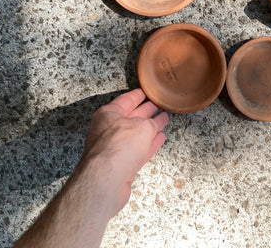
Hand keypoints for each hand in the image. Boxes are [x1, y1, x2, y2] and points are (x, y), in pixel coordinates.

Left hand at [79, 88, 168, 217]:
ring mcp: (113, 148)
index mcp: (108, 114)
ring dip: (149, 129)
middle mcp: (108, 130)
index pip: (126, 100)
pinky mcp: (119, 165)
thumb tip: (155, 124)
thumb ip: (151, 123)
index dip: (138, 95)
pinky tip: (159, 139)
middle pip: (130, 117)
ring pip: (135, 135)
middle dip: (145, 112)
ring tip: (163, 121)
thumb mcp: (142, 127)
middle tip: (158, 106)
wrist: (107, 179)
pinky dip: (148, 145)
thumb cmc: (120, 145)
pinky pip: (137, 150)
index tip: (146, 92)